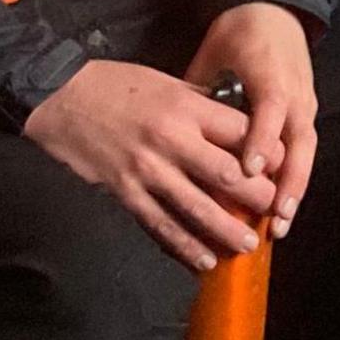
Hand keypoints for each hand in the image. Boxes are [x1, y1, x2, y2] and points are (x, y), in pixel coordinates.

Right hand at [24, 59, 277, 272]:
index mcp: (186, 107)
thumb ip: (199, 103)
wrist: (57, 97)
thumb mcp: (164, 80)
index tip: (281, 166)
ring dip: (227, 230)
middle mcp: (172, 140)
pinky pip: (161, 224)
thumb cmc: (113, 84)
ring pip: (198, 207)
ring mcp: (148, 169)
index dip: (267, 152)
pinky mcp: (126, 191)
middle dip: (257, 196)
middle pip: (228, 174)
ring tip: (247, 244)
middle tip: (273, 208)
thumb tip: (233, 121)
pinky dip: (184, 245)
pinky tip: (203, 259)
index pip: (241, 132)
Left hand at [189, 2, 317, 232]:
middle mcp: (294, 92)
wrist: (276, 10)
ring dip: (295, 189)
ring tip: (280, 223)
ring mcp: (305, 103)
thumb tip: (171, 124)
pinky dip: (297, 179)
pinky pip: (305, 150)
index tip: (249, 170)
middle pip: (298, 142)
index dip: (261, 141)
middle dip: (288, 181)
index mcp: (270, 73)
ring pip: (306, 152)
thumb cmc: (241, 31)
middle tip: (273, 215)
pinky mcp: (308, 112)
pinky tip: (284, 207)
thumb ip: (198, 88)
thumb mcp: (215, 52)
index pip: (269, 110)